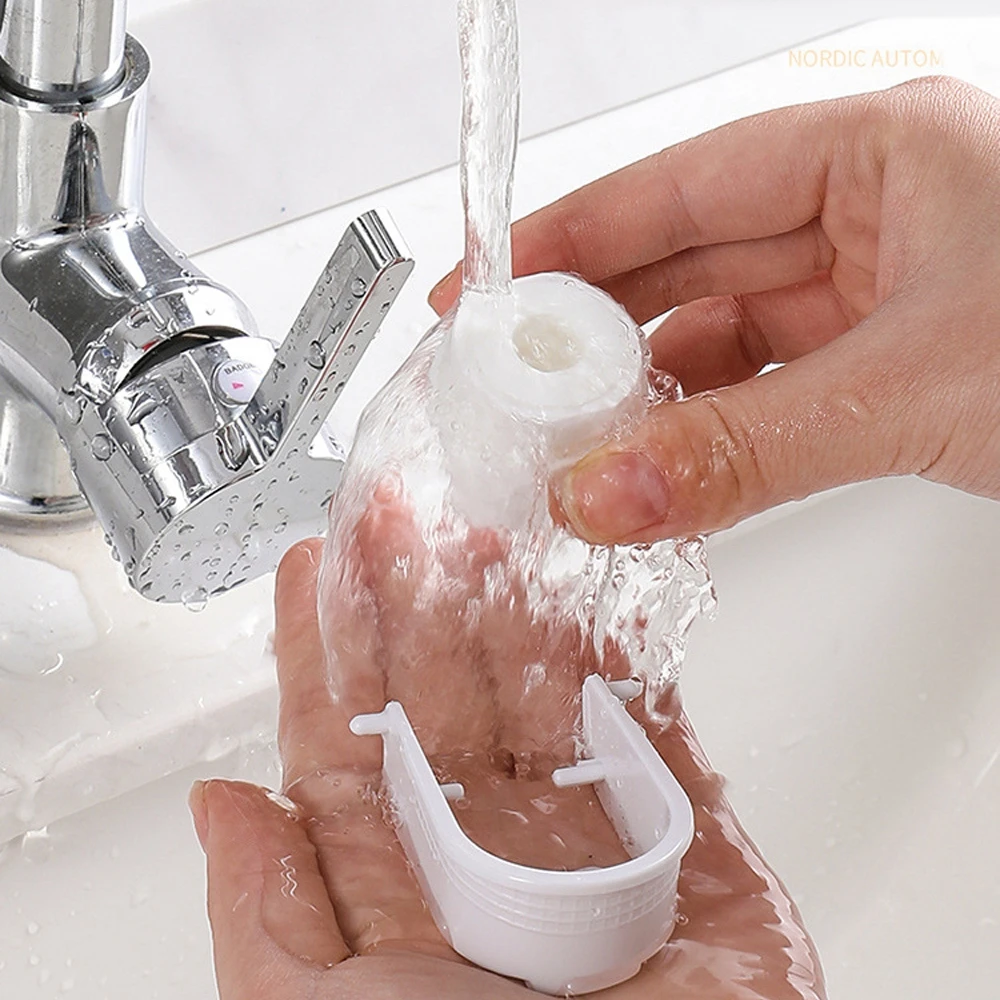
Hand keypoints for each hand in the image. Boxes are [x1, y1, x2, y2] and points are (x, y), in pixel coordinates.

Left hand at [190, 496, 825, 998]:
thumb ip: (267, 917)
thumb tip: (220, 810)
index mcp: (400, 885)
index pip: (345, 737)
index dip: (323, 644)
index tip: (311, 563)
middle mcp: (489, 852)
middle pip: (444, 692)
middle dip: (416, 597)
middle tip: (402, 514)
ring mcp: (591, 840)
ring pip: (545, 691)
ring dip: (516, 608)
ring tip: (490, 533)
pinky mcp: (689, 841)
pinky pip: (656, 727)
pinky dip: (630, 658)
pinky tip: (599, 596)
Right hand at [430, 76, 999, 543]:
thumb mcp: (915, 388)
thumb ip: (748, 449)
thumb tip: (608, 490)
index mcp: (876, 153)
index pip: (677, 186)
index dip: (569, 238)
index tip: (488, 287)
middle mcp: (869, 214)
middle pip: (684, 260)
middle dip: (593, 326)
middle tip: (513, 382)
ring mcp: (874, 292)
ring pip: (720, 334)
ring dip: (647, 393)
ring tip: (572, 439)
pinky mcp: (885, 365)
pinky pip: (764, 389)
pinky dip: (707, 430)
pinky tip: (658, 464)